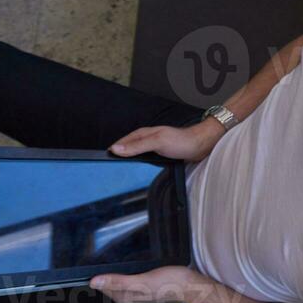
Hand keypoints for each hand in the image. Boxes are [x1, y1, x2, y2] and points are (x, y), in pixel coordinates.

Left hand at [90, 265, 199, 302]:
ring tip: (103, 258)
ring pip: (117, 281)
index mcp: (125, 295)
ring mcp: (137, 289)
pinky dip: (123, 271)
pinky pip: (127, 278)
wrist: (190, 285)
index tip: (83, 264)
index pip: (101, 286)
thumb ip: (119, 282)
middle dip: (99, 274)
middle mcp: (129, 294)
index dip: (93, 277)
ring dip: (110, 272)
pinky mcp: (145, 283)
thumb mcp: (142, 281)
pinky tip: (125, 263)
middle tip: (90, 257)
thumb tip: (95, 282)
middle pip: (108, 284)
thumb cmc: (170, 284)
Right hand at [109, 118, 224, 162]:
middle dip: (118, 155)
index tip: (101, 158)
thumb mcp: (157, 143)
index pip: (121, 142)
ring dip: (128, 159)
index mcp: (142, 133)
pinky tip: (137, 169)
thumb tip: (117, 149)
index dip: (112, 150)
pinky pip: (144, 159)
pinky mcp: (159, 153)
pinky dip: (138, 163)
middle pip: (127, 148)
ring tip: (118, 169)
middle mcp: (146, 139)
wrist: (201, 145)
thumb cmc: (182, 141)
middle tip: (108, 166)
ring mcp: (153, 146)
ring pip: (135, 154)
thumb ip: (137, 146)